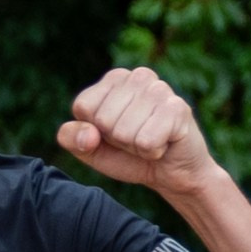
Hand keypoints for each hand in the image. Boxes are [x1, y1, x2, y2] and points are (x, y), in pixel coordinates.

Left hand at [56, 66, 219, 204]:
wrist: (172, 175)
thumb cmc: (131, 157)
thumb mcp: (92, 150)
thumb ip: (72, 138)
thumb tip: (88, 135)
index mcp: (114, 79)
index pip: (83, 107)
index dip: (94, 131)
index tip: (113, 134)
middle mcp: (138, 76)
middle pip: (104, 120)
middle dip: (117, 141)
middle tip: (136, 139)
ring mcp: (160, 89)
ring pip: (124, 132)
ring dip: (136, 147)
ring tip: (151, 141)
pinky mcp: (178, 108)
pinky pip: (146, 142)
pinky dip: (152, 152)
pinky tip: (165, 143)